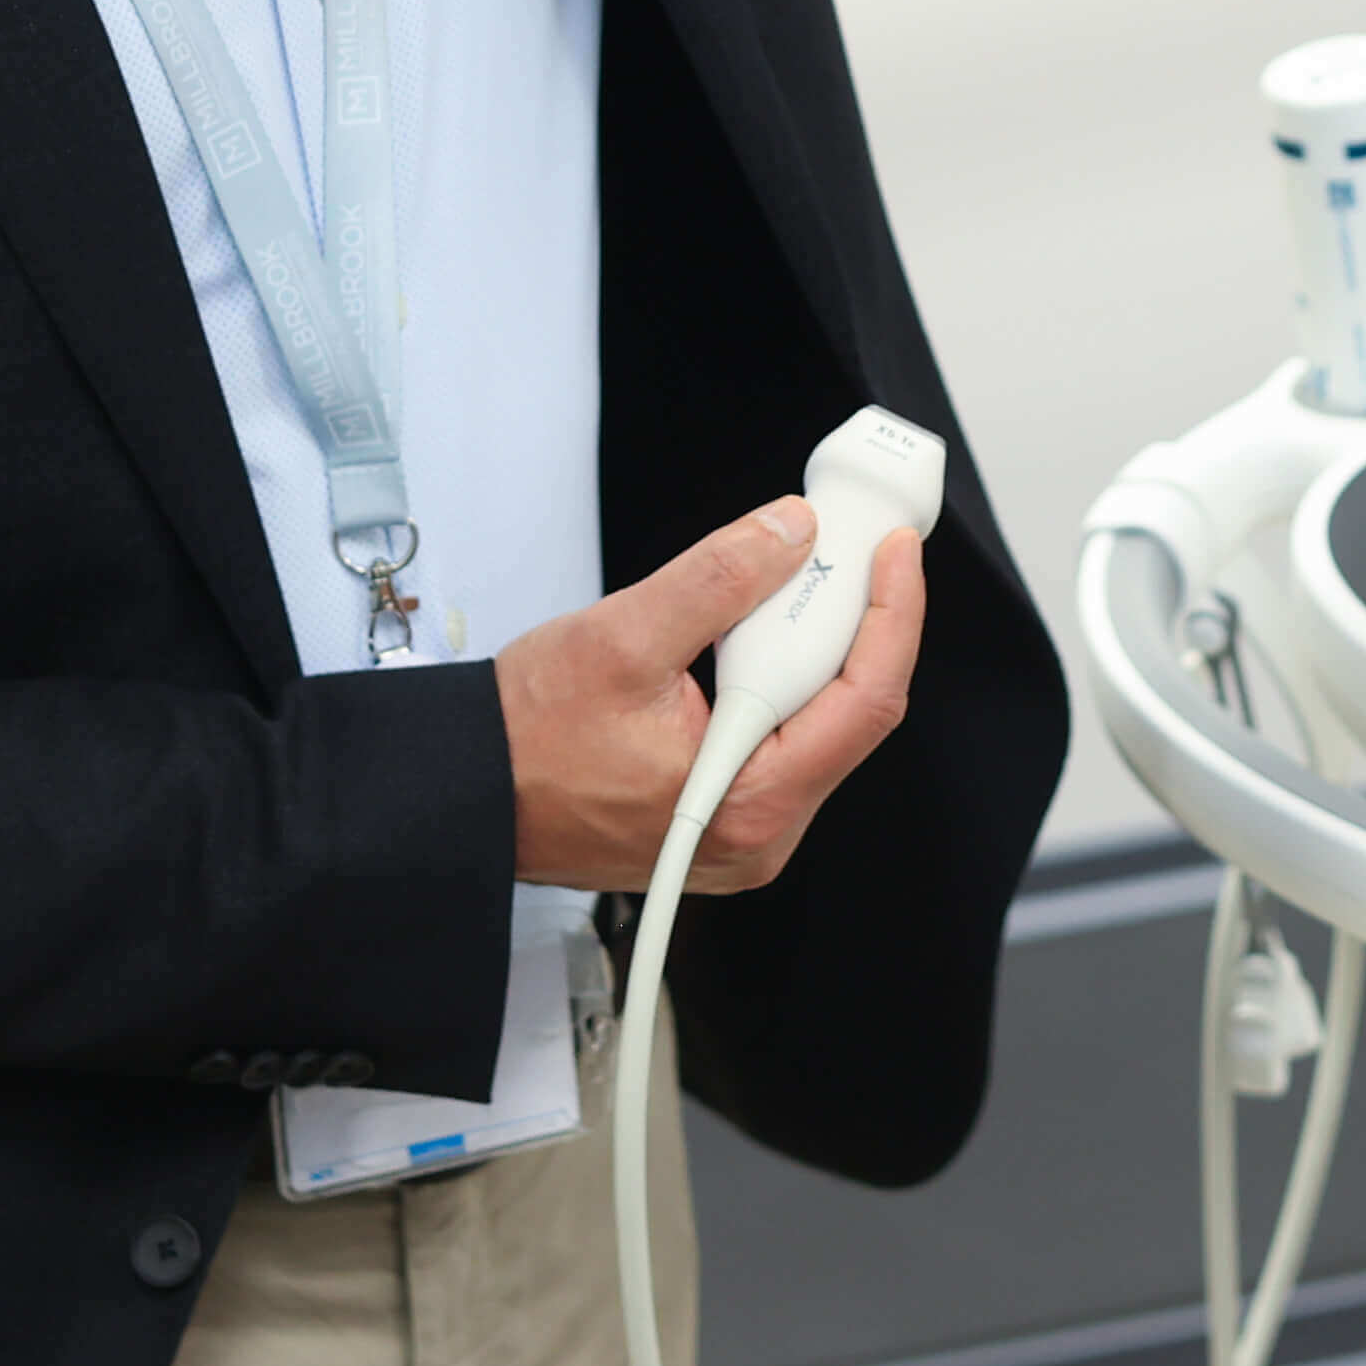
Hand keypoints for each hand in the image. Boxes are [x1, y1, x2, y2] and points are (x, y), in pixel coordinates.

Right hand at [497, 496, 930, 893]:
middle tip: (831, 542)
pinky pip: (781, 732)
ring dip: (801, 640)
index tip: (893, 551)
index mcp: (750, 802)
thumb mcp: (624, 636)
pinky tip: (745, 634)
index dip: (893, 614)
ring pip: (816, 716)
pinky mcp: (729, 813)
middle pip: (850, 706)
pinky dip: (774, 671)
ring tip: (770, 584)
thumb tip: (789, 533)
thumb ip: (719, 578)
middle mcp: (761, 832)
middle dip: (844, 614)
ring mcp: (748, 828)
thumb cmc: (527, 741)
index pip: (866, 701)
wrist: (473, 789)